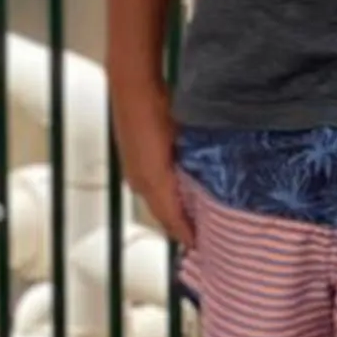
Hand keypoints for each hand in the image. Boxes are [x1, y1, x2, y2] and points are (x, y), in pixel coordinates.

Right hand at [117, 77, 191, 250]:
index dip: (186, 235)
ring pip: (159, 201)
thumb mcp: (173, 152)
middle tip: (203, 238)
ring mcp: (137, 172)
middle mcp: (142, 182)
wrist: (134, 89)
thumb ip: (183, 182)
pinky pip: (154, 187)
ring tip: (196, 220)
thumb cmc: (155, 116)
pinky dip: (168, 196)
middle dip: (181, 227)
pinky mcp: (137, 161)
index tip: (201, 247)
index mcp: (151, 184)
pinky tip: (183, 192)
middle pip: (164, 214)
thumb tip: (198, 204)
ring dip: (175, 212)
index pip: (171, 220)